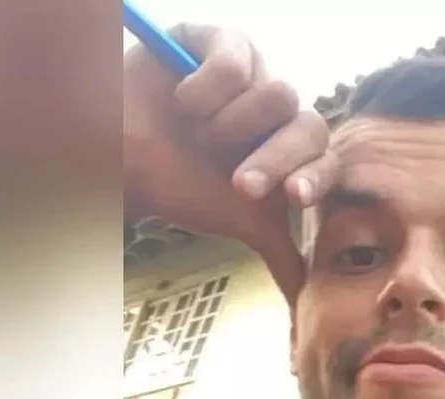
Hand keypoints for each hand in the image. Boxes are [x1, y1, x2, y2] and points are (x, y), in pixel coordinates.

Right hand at [124, 24, 334, 303]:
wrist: (118, 153)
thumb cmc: (180, 183)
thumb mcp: (238, 221)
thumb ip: (280, 255)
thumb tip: (305, 310)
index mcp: (295, 149)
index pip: (326, 159)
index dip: (315, 178)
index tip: (293, 197)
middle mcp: (282, 110)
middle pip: (308, 125)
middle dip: (272, 161)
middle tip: (238, 182)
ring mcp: (255, 72)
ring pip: (278, 92)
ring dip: (233, 125)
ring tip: (197, 133)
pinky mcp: (222, 41)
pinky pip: (240, 55)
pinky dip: (211, 84)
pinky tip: (185, 99)